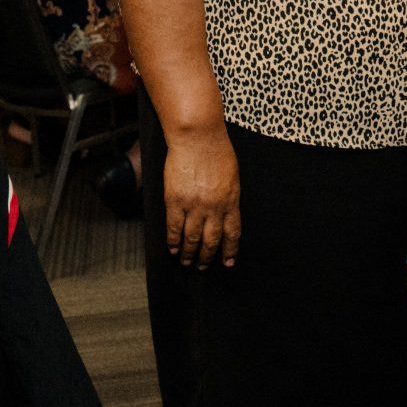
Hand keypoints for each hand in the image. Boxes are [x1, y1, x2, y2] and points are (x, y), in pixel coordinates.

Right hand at [163, 130, 240, 268]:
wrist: (198, 138)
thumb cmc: (217, 151)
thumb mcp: (232, 176)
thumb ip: (228, 196)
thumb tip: (225, 211)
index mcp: (231, 200)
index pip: (233, 232)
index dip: (230, 250)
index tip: (229, 262)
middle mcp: (214, 207)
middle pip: (212, 240)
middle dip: (208, 257)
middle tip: (204, 268)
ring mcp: (194, 205)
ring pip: (192, 238)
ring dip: (190, 253)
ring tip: (187, 262)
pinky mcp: (175, 201)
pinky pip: (174, 227)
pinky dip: (173, 241)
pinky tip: (173, 249)